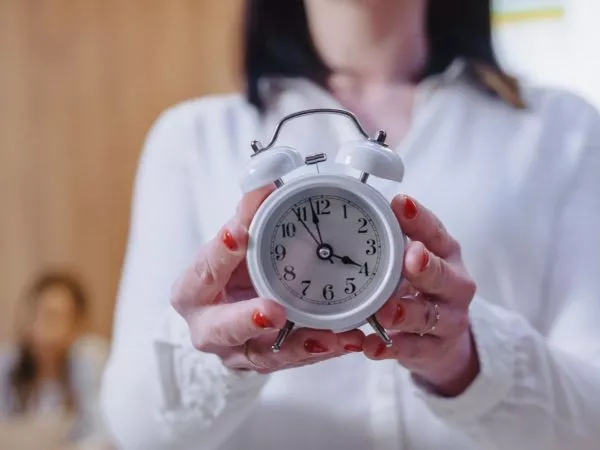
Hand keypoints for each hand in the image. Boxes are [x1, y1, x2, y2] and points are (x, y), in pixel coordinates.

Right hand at [171, 187, 364, 373]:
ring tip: (332, 335)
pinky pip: (295, 360)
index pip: (204, 270)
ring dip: (300, 344)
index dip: (220, 254)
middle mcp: (209, 328)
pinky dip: (322, 350)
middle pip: (222, 329)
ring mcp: (237, 352)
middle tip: (274, 311)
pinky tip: (347, 340)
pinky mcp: (266, 363)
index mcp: (193, 291)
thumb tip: (264, 183)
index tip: (238, 233)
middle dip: (248, 319)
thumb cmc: (228, 273)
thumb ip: (246, 218)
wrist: (226, 313)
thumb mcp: (233, 245)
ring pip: (265, 354)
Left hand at [363, 195, 478, 396]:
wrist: (442, 339)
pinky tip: (371, 346)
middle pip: (442, 275)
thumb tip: (354, 212)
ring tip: (385, 311)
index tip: (400, 203)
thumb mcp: (410, 261)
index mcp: (445, 253)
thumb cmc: (420, 287)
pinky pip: (413, 350)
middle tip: (410, 259)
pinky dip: (391, 348)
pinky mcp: (435, 349)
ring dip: (405, 313)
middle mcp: (453, 284)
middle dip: (426, 267)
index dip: (418, 218)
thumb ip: (393, 241)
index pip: (434, 232)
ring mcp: (449, 319)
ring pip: (428, 316)